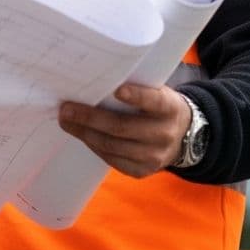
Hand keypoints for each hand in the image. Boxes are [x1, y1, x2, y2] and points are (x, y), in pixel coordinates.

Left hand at [58, 83, 191, 177]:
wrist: (183, 136)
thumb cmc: (157, 105)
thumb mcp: (155, 90)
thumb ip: (135, 87)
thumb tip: (93, 78)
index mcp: (169, 108)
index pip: (154, 101)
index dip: (137, 96)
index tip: (117, 90)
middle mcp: (164, 134)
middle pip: (122, 127)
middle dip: (90, 118)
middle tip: (66, 109)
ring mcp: (154, 156)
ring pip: (113, 146)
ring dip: (85, 133)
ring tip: (66, 122)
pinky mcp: (143, 171)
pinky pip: (113, 160)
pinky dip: (94, 146)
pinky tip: (82, 135)